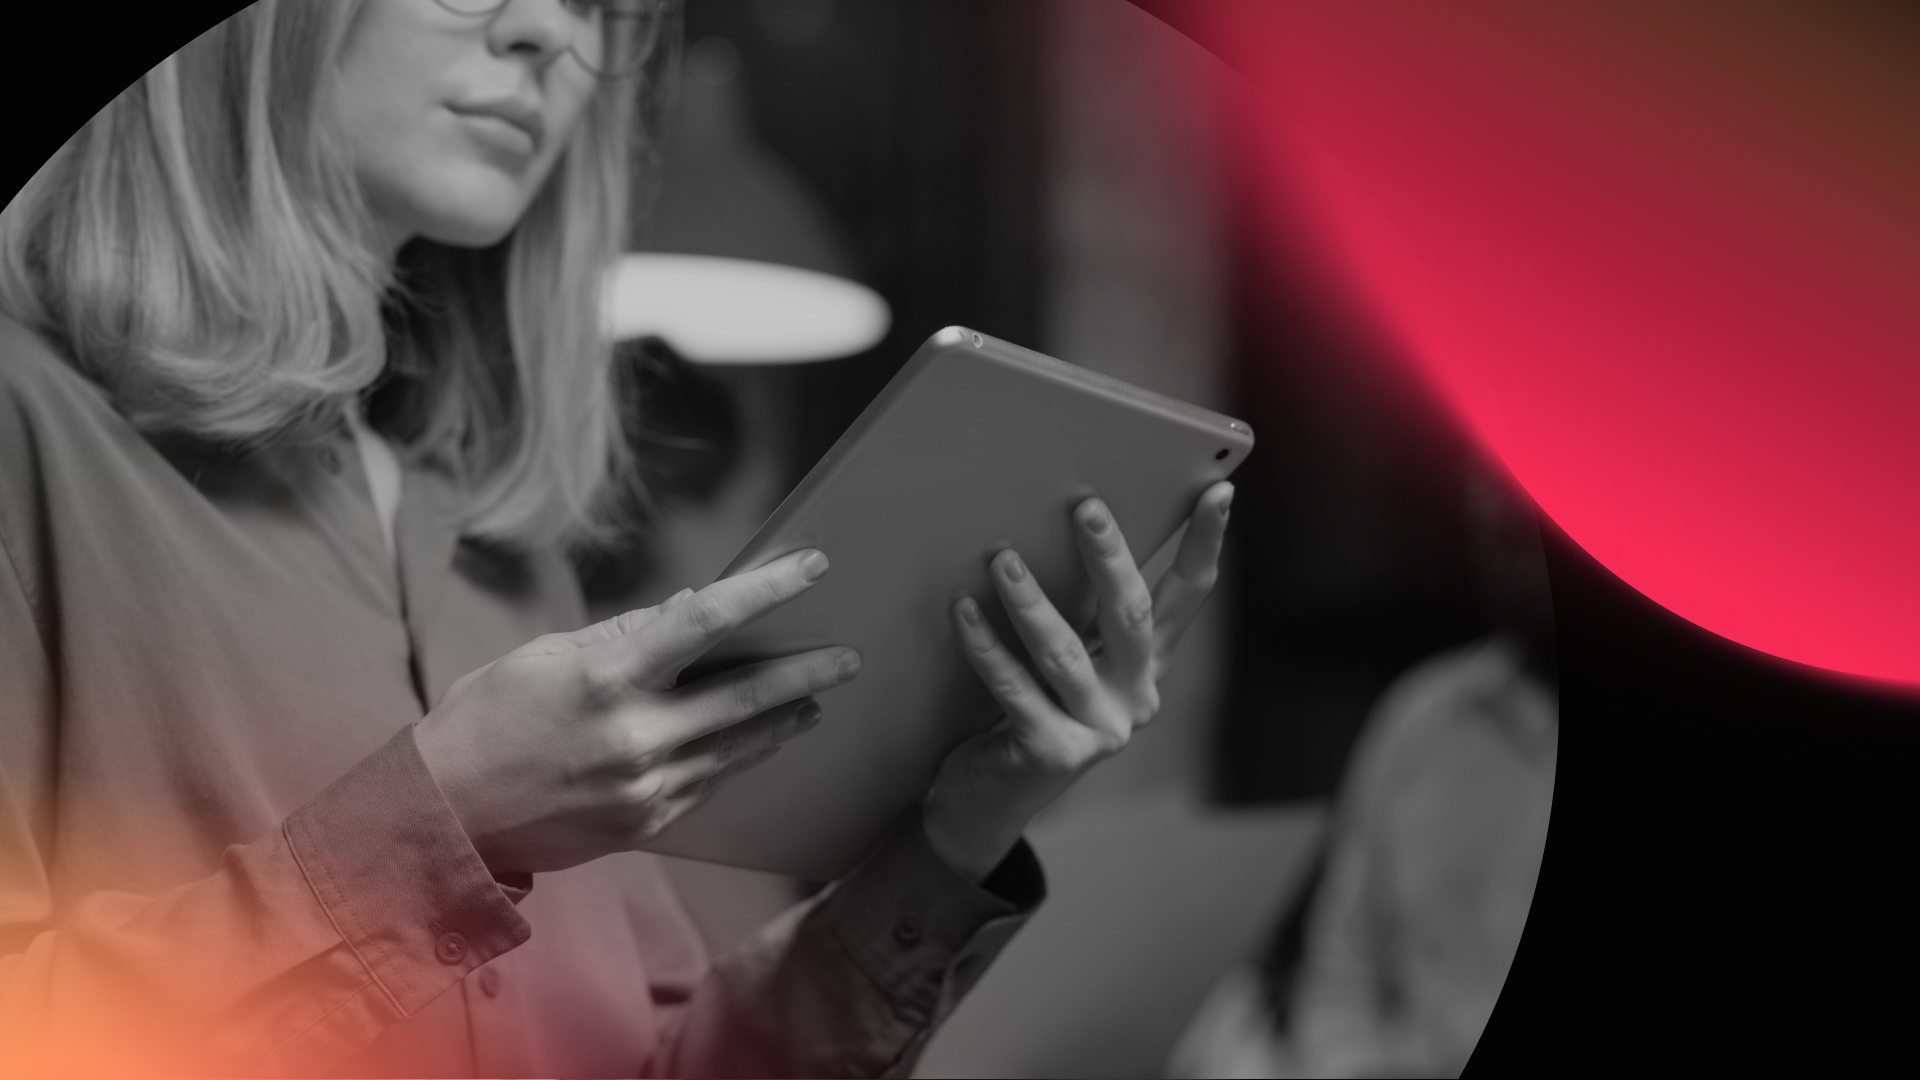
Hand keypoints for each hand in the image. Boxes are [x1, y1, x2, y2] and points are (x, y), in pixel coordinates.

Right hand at [414, 549, 861, 874]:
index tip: (812, 568)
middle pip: (746, 696)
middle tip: (847, 656)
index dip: (768, 590)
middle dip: (806, 672)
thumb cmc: (487, 719)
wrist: (445, 815)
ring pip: (739, 746)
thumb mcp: (547, 655)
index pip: (707, 621)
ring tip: (814, 699)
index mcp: (607, 678)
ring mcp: (646, 787)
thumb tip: (689, 610)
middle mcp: (635, 736)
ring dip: (784, 719)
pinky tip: (759, 740)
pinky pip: (710, 780)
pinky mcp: (647, 823)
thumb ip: (625, 635)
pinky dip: (739, 755)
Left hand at [923, 482, 1233, 880]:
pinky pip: (1015, 690)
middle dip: (1110, 558)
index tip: (1219, 491)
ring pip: (1064, 654)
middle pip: (1132, 617)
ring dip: (1030, 601)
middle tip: (1086, 507)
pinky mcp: (1052, 754)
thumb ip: (1081, 610)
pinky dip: (986, 648)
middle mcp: (1134, 697)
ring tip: (1001, 558)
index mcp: (1147, 665)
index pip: (1189, 594)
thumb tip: (1073, 521)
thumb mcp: (1070, 658)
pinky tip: (963, 611)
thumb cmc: (1030, 709)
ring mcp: (1097, 730)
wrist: (990, 800)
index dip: (1205, 543)